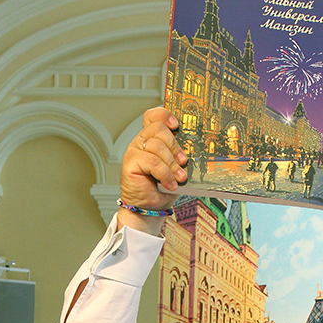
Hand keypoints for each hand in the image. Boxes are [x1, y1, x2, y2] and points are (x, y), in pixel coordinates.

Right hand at [118, 108, 188, 230]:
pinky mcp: (130, 162)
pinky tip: (170, 183)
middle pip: (159, 129)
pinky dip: (165, 174)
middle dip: (175, 146)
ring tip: (179, 178)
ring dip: (172, 164)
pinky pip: (153, 162)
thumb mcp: (175, 168)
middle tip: (183, 162)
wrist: (150, 207)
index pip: (153, 116)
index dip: (164, 115)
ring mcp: (134, 150)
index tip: (176, 125)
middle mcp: (141, 141)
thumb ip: (179, 156)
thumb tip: (192, 152)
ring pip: (157, 146)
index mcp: (151, 138)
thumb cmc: (161, 188)